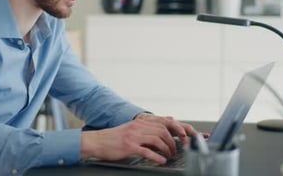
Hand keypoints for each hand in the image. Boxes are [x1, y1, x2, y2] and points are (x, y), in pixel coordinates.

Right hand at [80, 114, 197, 164]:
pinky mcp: (129, 146)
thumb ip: (146, 130)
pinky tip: (161, 160)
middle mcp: (138, 127)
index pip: (164, 123)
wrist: (97, 141)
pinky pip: (147, 151)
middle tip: (176, 150)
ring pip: (157, 140)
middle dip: (174, 141)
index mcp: (140, 122)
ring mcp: (134, 136)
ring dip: (167, 149)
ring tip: (169, 156)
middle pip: (163, 131)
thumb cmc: (114, 138)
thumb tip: (163, 131)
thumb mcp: (132, 130)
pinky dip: (157, 157)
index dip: (177, 130)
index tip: (185, 137)